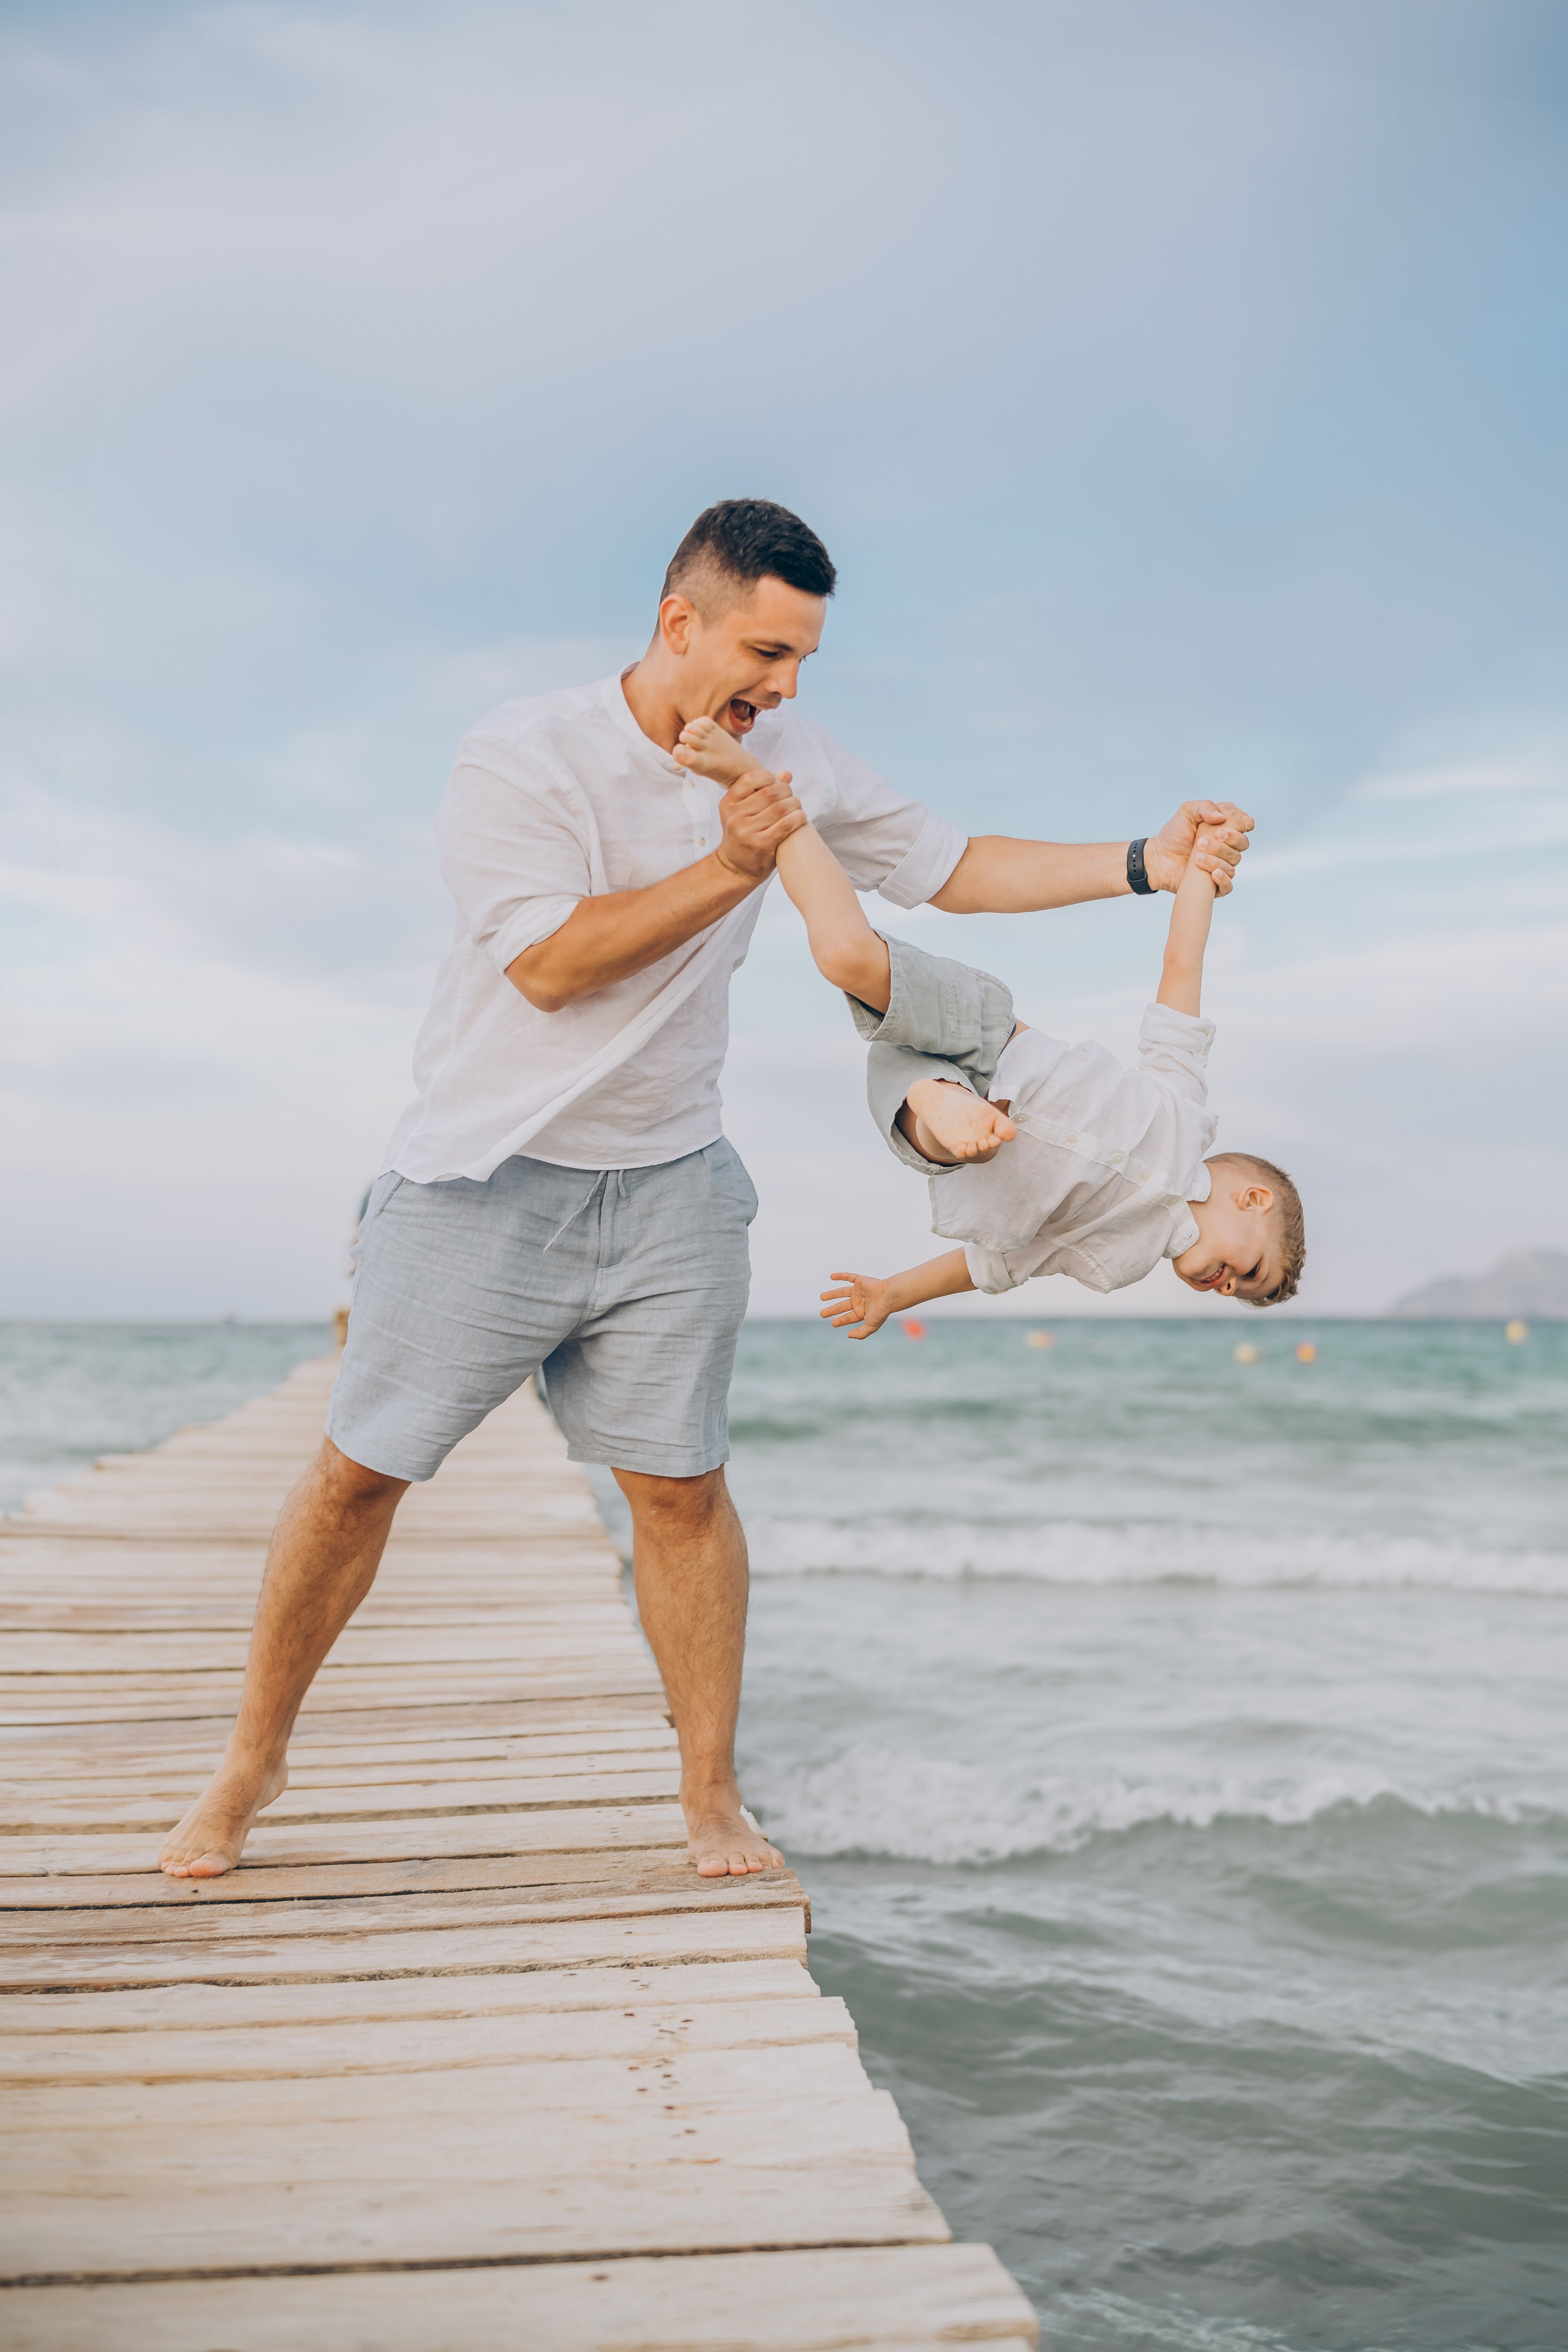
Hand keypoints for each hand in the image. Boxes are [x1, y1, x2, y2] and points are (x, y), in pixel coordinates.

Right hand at [715, 767, 805, 883]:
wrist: (735, 868)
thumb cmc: (744, 835)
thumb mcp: (744, 812)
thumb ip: (762, 791)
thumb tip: (786, 774)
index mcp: (728, 803)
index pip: (752, 778)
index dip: (770, 778)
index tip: (778, 786)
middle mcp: (735, 816)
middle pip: (770, 792)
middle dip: (787, 792)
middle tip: (792, 799)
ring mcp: (746, 831)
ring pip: (781, 807)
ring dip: (795, 805)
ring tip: (797, 809)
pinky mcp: (761, 845)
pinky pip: (786, 825)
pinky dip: (798, 819)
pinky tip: (801, 819)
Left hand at [819, 1271, 892, 1339]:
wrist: (888, 1295)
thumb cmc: (881, 1311)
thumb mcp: (871, 1326)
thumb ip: (860, 1333)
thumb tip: (848, 1335)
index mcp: (862, 1312)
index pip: (848, 1317)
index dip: (840, 1321)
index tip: (833, 1323)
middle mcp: (859, 1301)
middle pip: (842, 1306)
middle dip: (832, 1310)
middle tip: (822, 1314)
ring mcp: (859, 1291)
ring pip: (842, 1292)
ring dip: (831, 1294)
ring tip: (821, 1297)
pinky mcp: (860, 1281)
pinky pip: (849, 1277)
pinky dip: (840, 1276)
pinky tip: (831, 1276)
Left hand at [1144, 800, 1252, 895]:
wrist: (1157, 858)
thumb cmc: (1173, 835)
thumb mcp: (1186, 812)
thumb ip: (1204, 807)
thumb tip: (1221, 817)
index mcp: (1224, 828)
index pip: (1245, 824)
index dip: (1243, 823)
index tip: (1227, 825)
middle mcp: (1227, 846)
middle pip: (1242, 844)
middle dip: (1229, 840)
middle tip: (1207, 838)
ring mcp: (1222, 865)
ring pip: (1233, 863)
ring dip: (1217, 858)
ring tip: (1196, 855)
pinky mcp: (1214, 884)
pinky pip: (1228, 886)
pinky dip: (1223, 879)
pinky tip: (1213, 873)